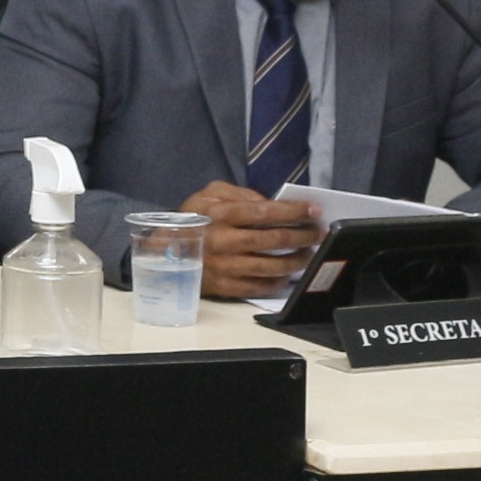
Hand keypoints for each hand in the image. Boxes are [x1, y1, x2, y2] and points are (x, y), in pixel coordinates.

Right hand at [182, 178, 320, 301]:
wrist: (163, 254)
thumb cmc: (190, 221)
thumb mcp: (206, 196)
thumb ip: (238, 194)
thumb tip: (270, 204)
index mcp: (220, 215)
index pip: (266, 212)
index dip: (294, 211)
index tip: (315, 210)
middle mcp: (224, 241)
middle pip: (275, 239)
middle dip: (303, 235)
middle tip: (318, 233)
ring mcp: (226, 267)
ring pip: (274, 266)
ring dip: (297, 260)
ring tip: (308, 253)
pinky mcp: (226, 287)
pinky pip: (262, 286)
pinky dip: (280, 280)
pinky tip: (287, 273)